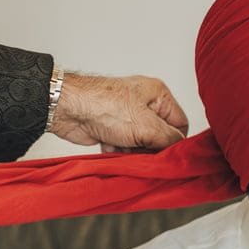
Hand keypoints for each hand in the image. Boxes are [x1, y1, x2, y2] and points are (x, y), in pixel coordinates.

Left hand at [48, 74, 188, 152]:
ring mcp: (128, 116)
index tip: (166, 153)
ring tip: (120, 144)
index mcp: (158, 95)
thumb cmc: (102, 106)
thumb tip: (181, 151)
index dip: (174, 142)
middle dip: (149, 148)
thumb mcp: (146, 126)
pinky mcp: (113, 128)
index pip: (180, 124)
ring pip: (142, 146)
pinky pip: (126, 147)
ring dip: (132, 151)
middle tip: (139, 148)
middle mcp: (145, 104)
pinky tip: (109, 144)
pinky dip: (118, 150)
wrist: (67, 110)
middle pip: (160, 137)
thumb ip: (170, 140)